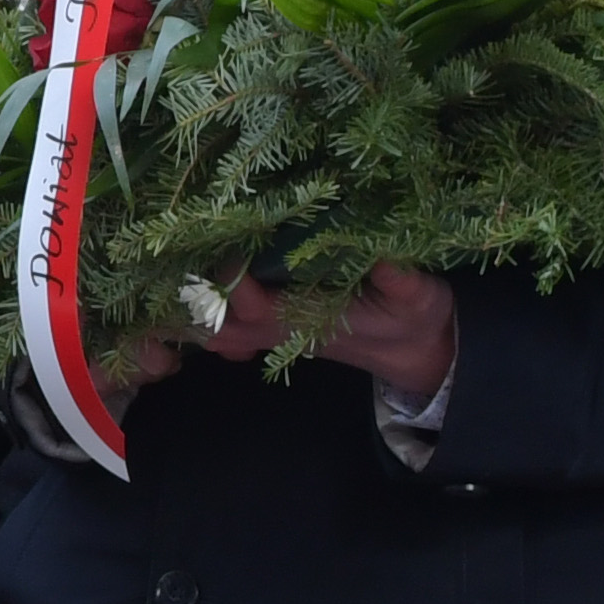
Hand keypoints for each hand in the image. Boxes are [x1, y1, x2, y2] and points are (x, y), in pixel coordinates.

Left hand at [125, 261, 458, 403]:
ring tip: (185, 261)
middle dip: (197, 299)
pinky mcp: (276, 321)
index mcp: (309, 320)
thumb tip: (381, 252)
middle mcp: (282, 328)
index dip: (232, 284)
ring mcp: (275, 329)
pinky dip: (208, 310)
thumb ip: (401, 279)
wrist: (417, 351)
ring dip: (197, 306)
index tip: (233, 253)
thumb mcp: (419, 297)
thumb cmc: (414, 320)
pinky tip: (202, 280)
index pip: (252, 308)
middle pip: (215, 326)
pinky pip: (227, 325)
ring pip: (215, 330)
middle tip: (188, 252)